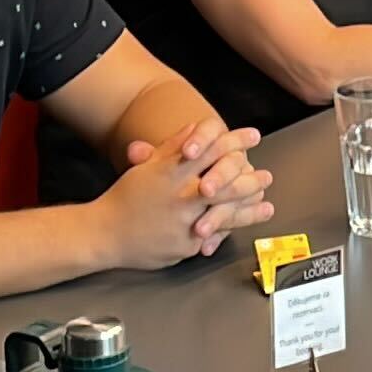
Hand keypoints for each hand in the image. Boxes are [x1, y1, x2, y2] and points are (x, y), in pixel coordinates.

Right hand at [95, 123, 273, 264]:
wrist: (104, 234)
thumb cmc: (125, 198)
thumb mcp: (147, 167)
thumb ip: (173, 147)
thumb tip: (195, 127)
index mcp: (171, 173)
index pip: (209, 150)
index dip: (234, 141)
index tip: (252, 136)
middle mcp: (180, 196)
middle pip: (224, 183)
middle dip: (249, 179)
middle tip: (267, 175)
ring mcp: (184, 222)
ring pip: (225, 212)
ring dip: (249, 207)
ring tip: (266, 203)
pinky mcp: (186, 244)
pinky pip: (214, 235)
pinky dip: (231, 229)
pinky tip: (244, 227)